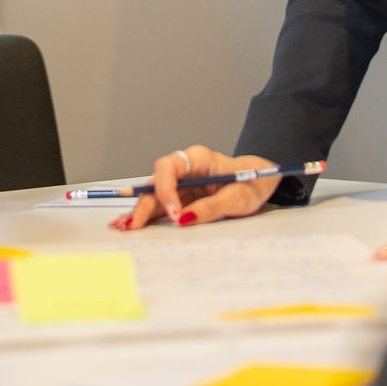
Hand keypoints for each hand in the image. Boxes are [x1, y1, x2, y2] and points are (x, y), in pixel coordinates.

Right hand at [115, 146, 281, 229]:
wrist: (262, 181)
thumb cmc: (252, 183)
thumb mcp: (237, 197)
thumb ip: (211, 207)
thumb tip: (184, 220)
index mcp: (198, 158)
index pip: (169, 167)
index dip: (166, 190)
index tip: (174, 213)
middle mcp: (185, 168)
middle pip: (156, 183)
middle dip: (144, 204)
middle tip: (135, 225)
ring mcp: (182, 183)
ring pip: (155, 195)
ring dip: (140, 211)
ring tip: (125, 227)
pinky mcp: (182, 197)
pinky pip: (162, 205)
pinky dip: (148, 215)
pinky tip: (132, 224)